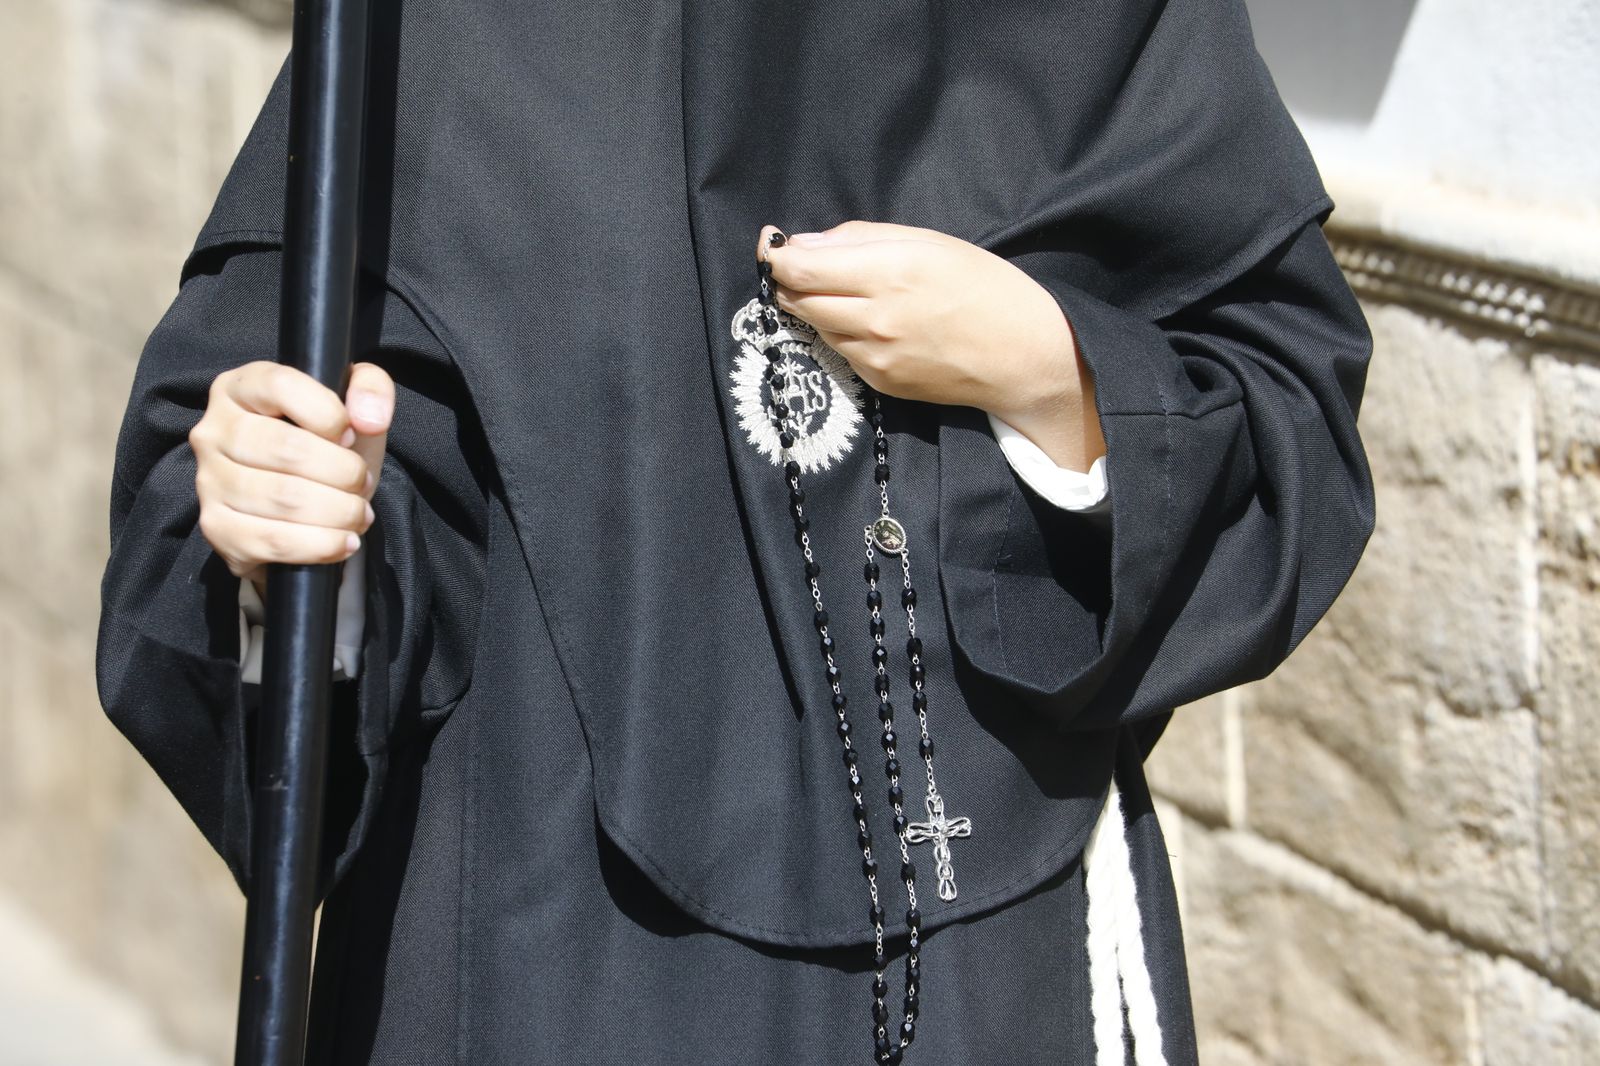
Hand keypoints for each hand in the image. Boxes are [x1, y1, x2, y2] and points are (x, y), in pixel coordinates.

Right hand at [189, 360, 393, 598]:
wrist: (306, 508)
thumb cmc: (326, 448)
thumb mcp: (353, 407)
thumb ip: (371, 388)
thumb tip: (370, 419)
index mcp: (240, 388)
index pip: (281, 387)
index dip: (329, 414)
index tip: (351, 437)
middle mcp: (214, 431)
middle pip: (287, 449)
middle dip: (343, 472)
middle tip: (361, 484)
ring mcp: (209, 481)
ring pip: (284, 498)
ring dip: (339, 511)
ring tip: (357, 514)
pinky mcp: (217, 528)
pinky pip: (274, 540)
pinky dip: (322, 545)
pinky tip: (343, 541)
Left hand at [758, 220, 1105, 472]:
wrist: (1023, 356)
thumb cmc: (984, 287)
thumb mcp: (927, 241)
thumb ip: (860, 239)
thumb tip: (802, 243)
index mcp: (889, 272)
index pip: (800, 267)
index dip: (775, 255)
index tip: (771, 244)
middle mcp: (874, 318)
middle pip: (796, 298)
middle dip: (789, 279)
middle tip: (799, 264)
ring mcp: (874, 356)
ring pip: (814, 325)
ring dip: (814, 305)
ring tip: (842, 289)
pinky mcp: (879, 382)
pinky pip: (840, 350)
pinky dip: (840, 331)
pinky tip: (868, 320)